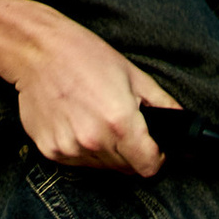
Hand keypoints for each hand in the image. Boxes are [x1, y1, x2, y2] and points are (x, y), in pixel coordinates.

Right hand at [1, 10, 179, 174]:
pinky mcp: (50, 151)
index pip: (148, 167)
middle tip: (120, 124)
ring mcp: (70, 148)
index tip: (153, 148)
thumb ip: (162, 104)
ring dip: (105, 151)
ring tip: (95, 119)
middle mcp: (94, 141)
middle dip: (130, 152)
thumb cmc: (84, 56)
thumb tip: (182, 123)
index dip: (156, 158)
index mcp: (120, 123)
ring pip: (101, 166)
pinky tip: (76, 122)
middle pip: (125, 168)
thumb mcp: (133, 75)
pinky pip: (77, 161)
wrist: (37, 50)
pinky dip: (81, 149)